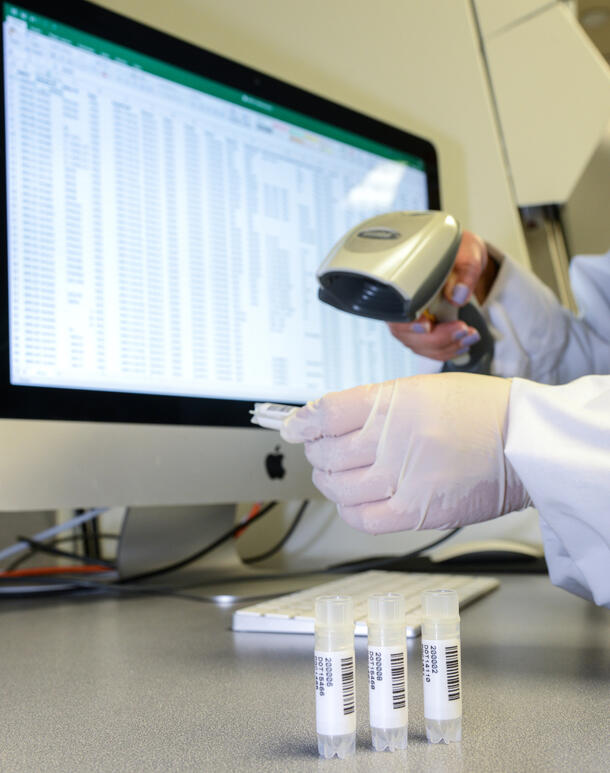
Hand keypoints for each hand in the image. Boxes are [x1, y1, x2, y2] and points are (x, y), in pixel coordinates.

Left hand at [280, 373, 530, 532]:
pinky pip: (362, 518)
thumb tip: (325, 421)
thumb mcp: (421, 389)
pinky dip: (348, 510)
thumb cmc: (479, 412)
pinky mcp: (417, 511)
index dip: (302, 422)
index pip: (326, 412)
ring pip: (338, 487)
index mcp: (394, 401)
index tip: (294, 426)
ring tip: (337, 474)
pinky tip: (353, 500)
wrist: (525, 442)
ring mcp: (404, 477)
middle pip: (326, 452)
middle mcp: (395, 438)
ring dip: (329, 481)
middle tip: (322, 449)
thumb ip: (372, 404)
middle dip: (316, 451)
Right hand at [388, 230, 493, 361]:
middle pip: (407, 335)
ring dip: (447, 347)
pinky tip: (464, 343)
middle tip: (462, 329)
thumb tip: (458, 294)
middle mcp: (403, 305)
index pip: (395, 311)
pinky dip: (449, 350)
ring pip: (420, 346)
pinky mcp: (425, 331)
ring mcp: (413, 321)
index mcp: (404, 283)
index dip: (408, 324)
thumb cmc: (458, 252)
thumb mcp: (467, 253)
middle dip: (437, 339)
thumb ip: (465, 271)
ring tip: (470, 336)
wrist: (463, 259)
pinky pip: (431, 349)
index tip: (427, 326)